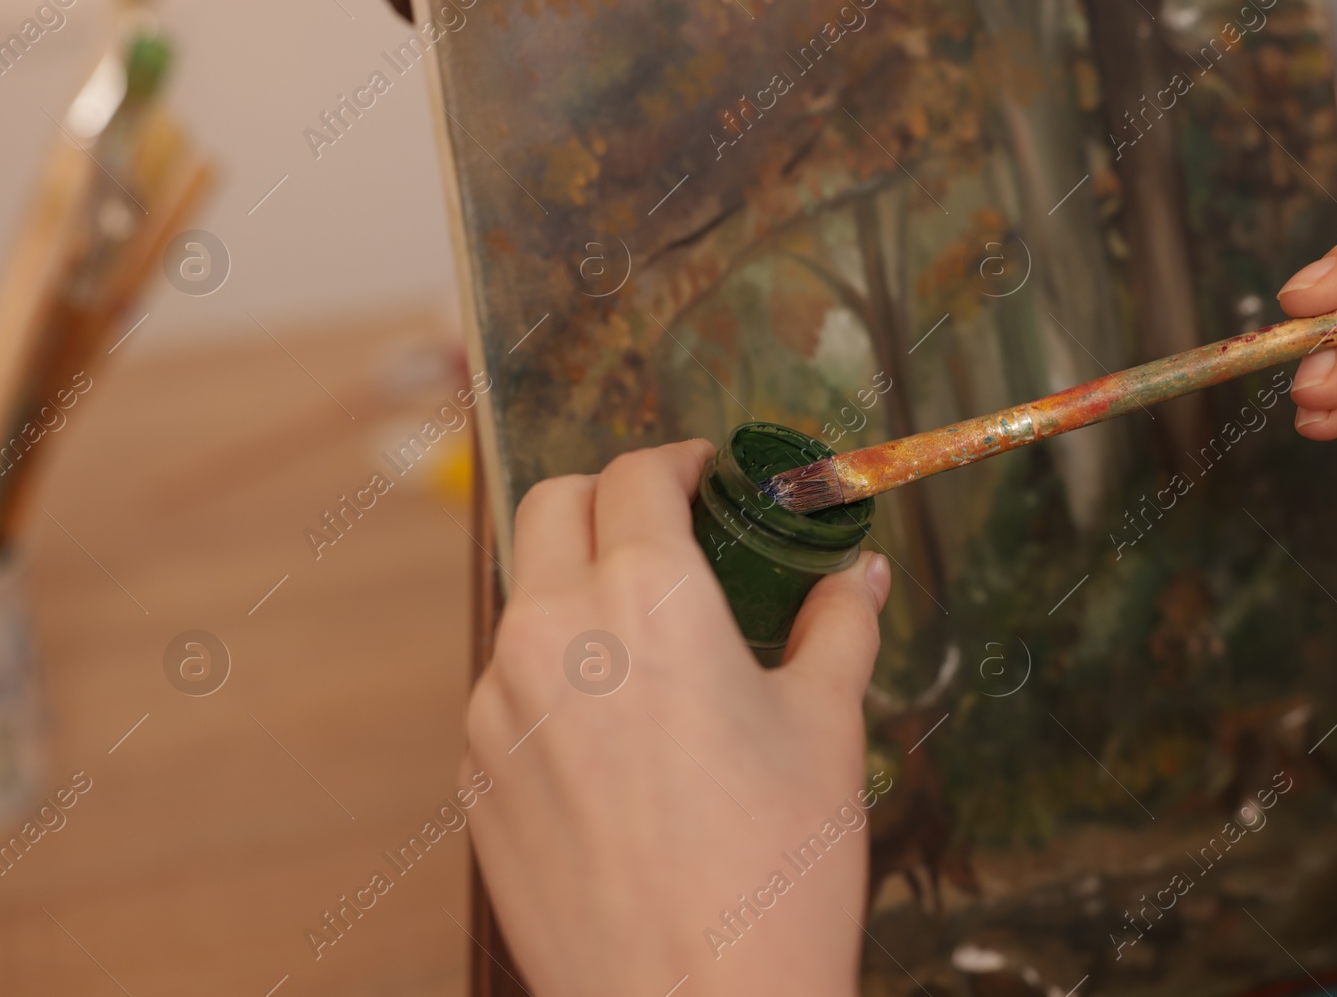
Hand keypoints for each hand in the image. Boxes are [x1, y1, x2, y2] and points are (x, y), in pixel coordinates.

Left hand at [462, 439, 892, 995]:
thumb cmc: (774, 872)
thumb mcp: (826, 731)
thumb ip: (839, 628)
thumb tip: (862, 577)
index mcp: (646, 601)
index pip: (638, 477)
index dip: (678, 463)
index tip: (705, 477)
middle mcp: (552, 634)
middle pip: (555, 507)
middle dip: (610, 499)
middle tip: (667, 533)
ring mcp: (499, 706)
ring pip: (526, 598)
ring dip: (577, 588)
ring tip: (648, 644)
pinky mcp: (474, 772)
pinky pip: (507, 686)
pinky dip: (552, 672)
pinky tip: (614, 730)